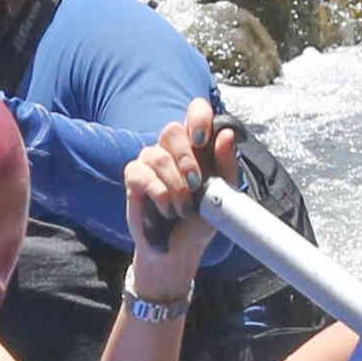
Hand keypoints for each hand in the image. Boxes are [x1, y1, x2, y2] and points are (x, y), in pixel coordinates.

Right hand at [122, 100, 236, 303]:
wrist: (180, 249)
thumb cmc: (201, 219)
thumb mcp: (223, 194)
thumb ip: (227, 165)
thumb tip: (226, 135)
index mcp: (197, 145)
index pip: (195, 111)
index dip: (198, 117)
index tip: (203, 140)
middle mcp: (172, 149)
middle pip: (171, 130)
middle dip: (187, 160)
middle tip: (196, 186)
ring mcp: (150, 161)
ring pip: (158, 155)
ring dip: (176, 185)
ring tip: (183, 208)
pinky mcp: (134, 177)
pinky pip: (142, 174)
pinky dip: (159, 193)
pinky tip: (167, 209)